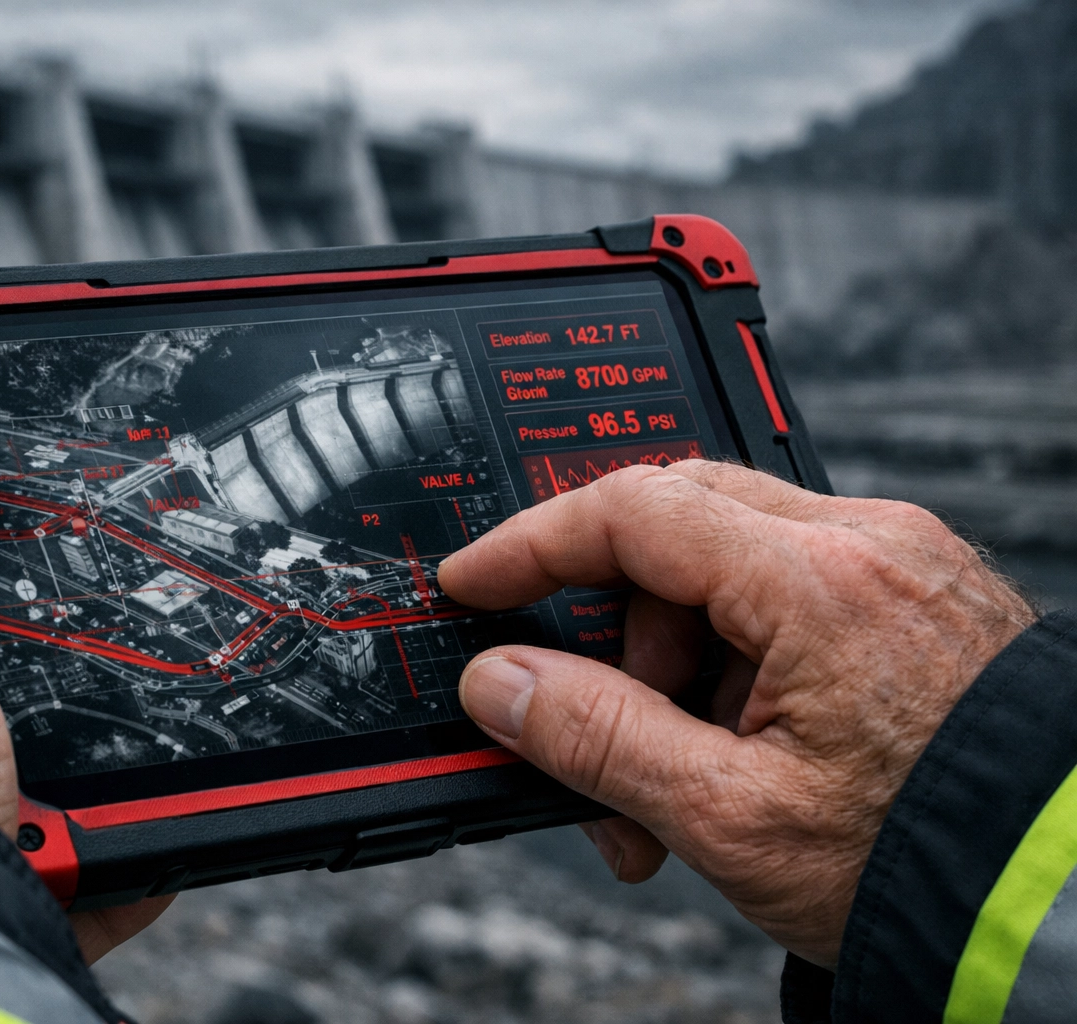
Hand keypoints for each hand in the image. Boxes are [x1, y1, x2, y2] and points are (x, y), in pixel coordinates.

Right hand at [437, 460, 1034, 966]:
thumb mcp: (730, 816)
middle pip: (673, 528)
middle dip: (612, 631)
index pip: (631, 511)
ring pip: (722, 566)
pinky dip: (731, 665)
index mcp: (820, 582)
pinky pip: (780, 595)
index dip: (530, 543)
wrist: (1065, 902)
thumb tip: (498, 681)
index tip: (473, 582)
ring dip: (671, 664)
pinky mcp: (907, 595)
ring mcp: (894, 564)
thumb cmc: (931, 859)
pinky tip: (734, 754)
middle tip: (590, 725)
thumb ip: (595, 736)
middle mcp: (865, 545)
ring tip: (677, 786)